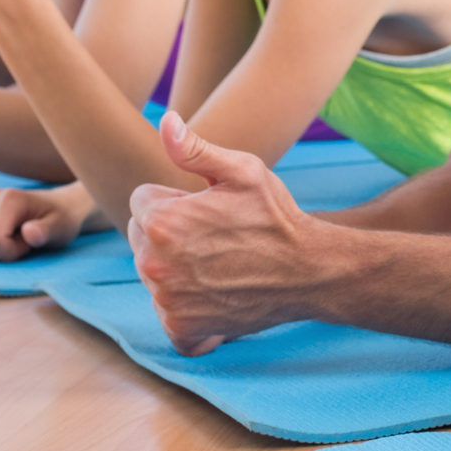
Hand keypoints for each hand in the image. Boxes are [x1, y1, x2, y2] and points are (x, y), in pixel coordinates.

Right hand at [0, 183, 105, 260]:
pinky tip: (2, 236)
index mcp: (8, 199)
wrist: (57, 207)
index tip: (29, 242)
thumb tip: (29, 232)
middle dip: (0, 253)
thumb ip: (46, 232)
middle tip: (22, 240)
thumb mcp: (61, 229)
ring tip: (13, 237)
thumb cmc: (61, 220)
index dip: (10, 252)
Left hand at [129, 111, 325, 355]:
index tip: (207, 210)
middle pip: (142, 239)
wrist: (309, 271)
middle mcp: (155, 265)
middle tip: (215, 238)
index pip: (141, 201)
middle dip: (170, 235)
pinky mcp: (182, 329)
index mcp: (162, 221)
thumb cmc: (276, 217)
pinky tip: (214, 297)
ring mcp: (167, 301)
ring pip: (154, 276)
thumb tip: (164, 121)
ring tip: (219, 264)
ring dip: (177, 270)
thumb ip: (195, 149)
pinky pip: (167, 315)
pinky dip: (186, 311)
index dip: (176, 200)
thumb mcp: (242, 171)